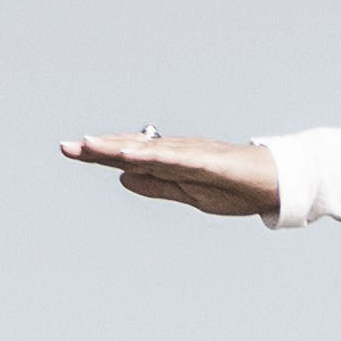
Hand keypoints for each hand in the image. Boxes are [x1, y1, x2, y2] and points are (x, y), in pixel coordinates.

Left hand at [75, 136, 285, 219]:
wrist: (274, 183)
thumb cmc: (234, 187)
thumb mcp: (188, 194)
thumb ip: (156, 186)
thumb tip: (123, 178)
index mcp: (170, 162)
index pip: (128, 156)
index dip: (100, 153)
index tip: (71, 150)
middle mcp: (175, 151)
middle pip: (131, 148)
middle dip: (99, 148)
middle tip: (66, 146)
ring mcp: (190, 153)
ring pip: (147, 150)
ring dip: (117, 147)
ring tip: (89, 146)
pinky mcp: (206, 160)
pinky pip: (173, 158)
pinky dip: (150, 156)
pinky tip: (130, 157)